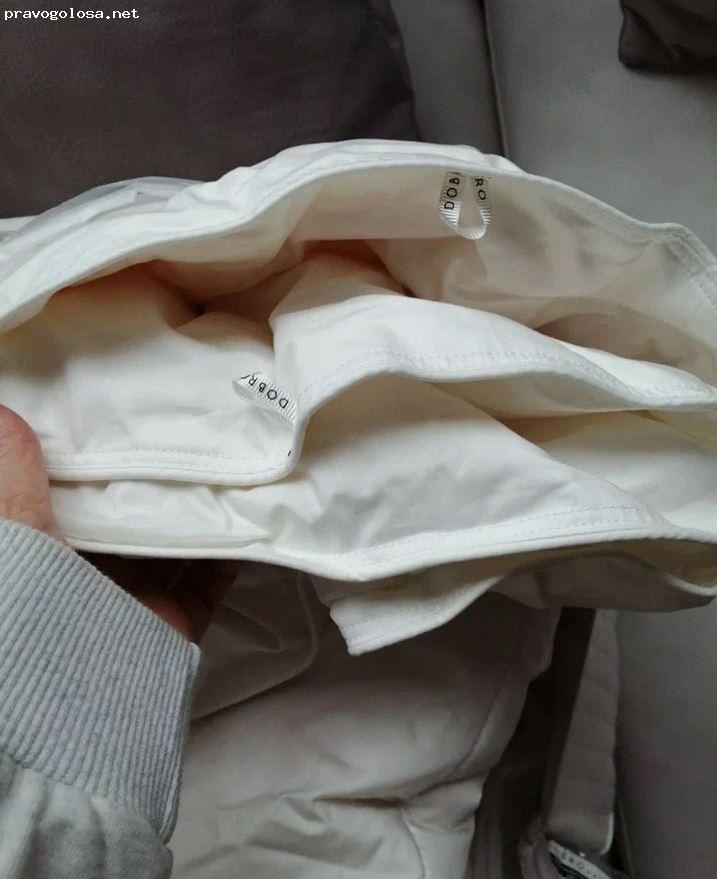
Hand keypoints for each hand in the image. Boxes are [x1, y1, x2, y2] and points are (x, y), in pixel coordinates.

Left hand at [0, 404, 229, 641]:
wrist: (69, 698)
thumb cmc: (31, 608)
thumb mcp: (14, 535)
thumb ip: (11, 480)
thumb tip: (3, 415)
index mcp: (47, 551)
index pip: (73, 497)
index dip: (94, 461)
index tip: (120, 420)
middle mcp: (88, 575)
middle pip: (127, 519)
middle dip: (152, 484)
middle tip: (180, 433)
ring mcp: (132, 601)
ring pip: (170, 546)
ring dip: (194, 512)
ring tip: (220, 464)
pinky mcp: (171, 624)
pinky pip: (208, 584)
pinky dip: (228, 554)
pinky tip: (244, 517)